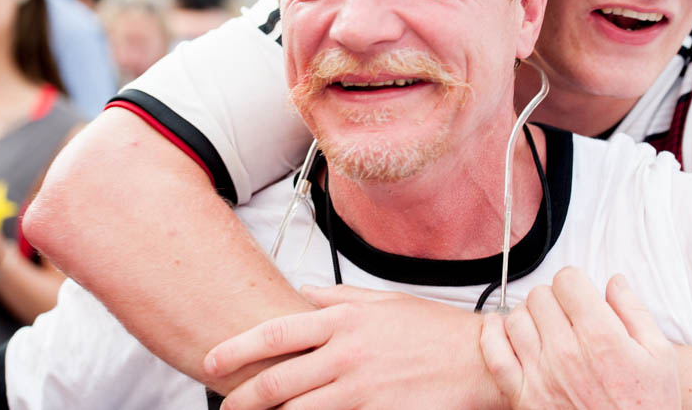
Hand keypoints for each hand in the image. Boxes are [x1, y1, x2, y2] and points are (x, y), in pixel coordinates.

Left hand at [205, 285, 505, 409]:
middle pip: (277, 379)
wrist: (480, 360)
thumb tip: (303, 292)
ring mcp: (361, 388)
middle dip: (242, 397)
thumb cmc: (434, 331)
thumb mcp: (384, 302)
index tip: (212, 360)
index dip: (236, 349)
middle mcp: (347, 353)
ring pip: (298, 409)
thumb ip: (339, 298)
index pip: (276, 333)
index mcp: (344, 320)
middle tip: (224, 406)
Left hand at [480, 267, 679, 409]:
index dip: (575, 283)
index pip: (567, 280)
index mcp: (601, 338)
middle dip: (554, 298)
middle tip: (565, 313)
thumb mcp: (659, 357)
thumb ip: (634, 312)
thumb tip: (614, 281)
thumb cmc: (646, 407)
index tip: (580, 294)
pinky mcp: (523, 397)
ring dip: (528, 316)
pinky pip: (494, 354)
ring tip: (544, 327)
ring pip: (516, 318)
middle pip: (540, 296)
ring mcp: (541, 375)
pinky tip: (501, 327)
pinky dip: (493, 335)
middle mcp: (566, 353)